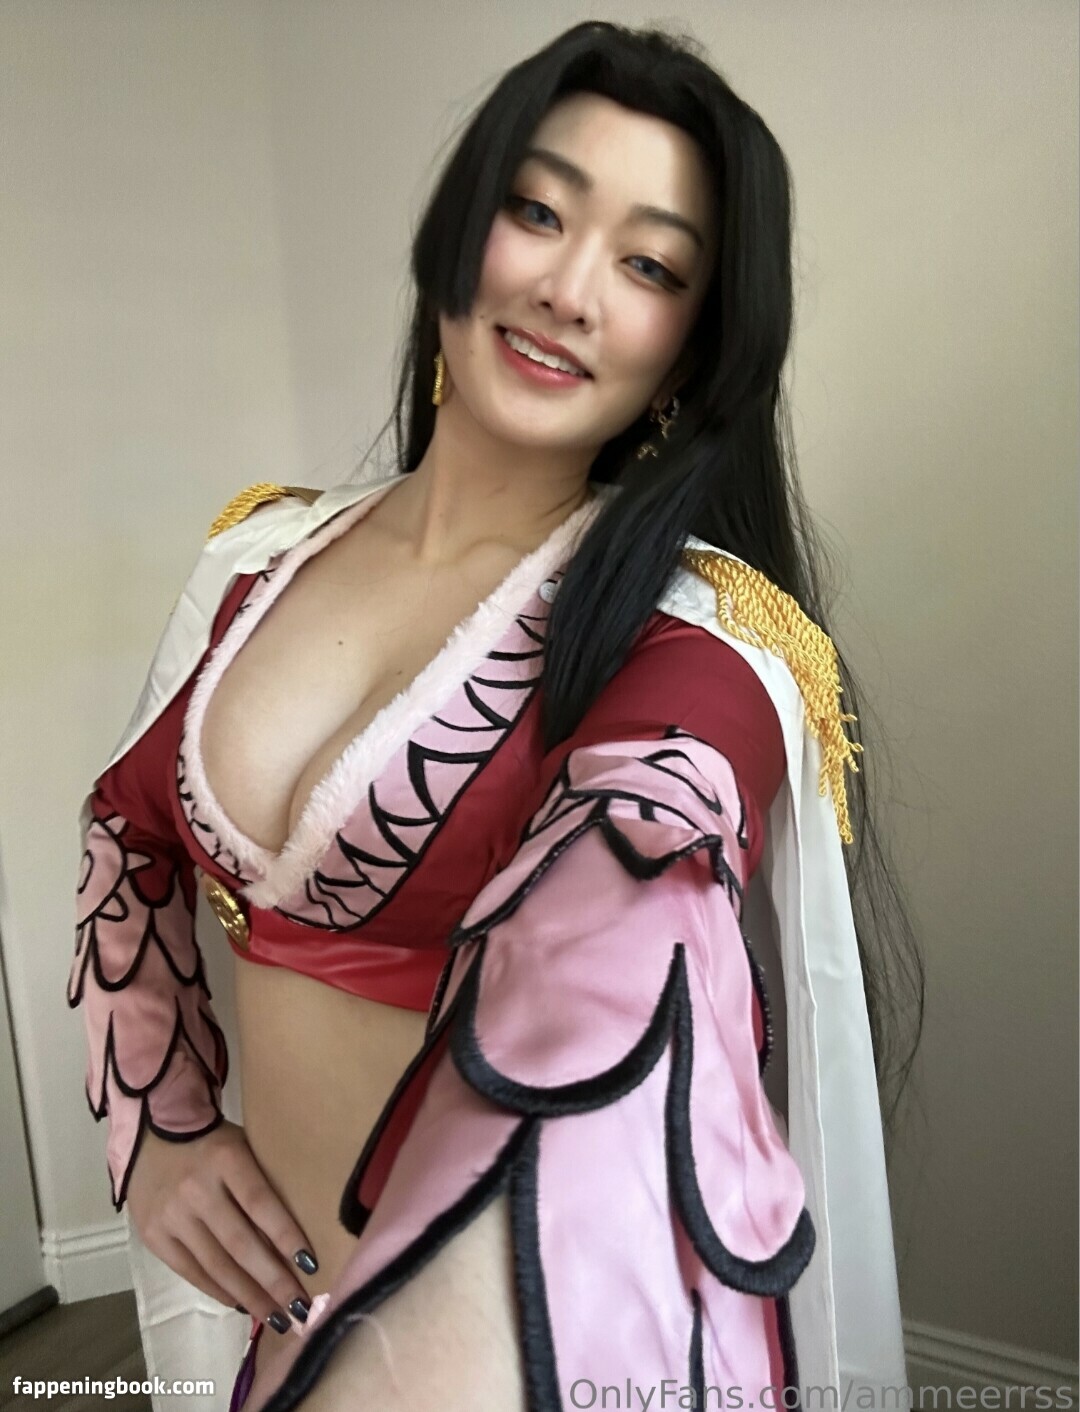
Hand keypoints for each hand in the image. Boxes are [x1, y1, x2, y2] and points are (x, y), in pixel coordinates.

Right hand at [126, 1121, 317, 1333]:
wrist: (151, 1136)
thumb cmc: (215, 1144)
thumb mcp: (243, 1146)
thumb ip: (263, 1182)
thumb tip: (297, 1236)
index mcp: (225, 1157)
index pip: (261, 1202)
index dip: (286, 1235)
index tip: (312, 1265)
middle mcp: (196, 1189)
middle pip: (240, 1243)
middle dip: (273, 1281)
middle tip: (300, 1310)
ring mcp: (171, 1215)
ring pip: (216, 1265)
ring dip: (250, 1296)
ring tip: (278, 1318)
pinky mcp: (153, 1235)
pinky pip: (190, 1271)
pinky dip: (219, 1290)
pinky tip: (242, 1304)